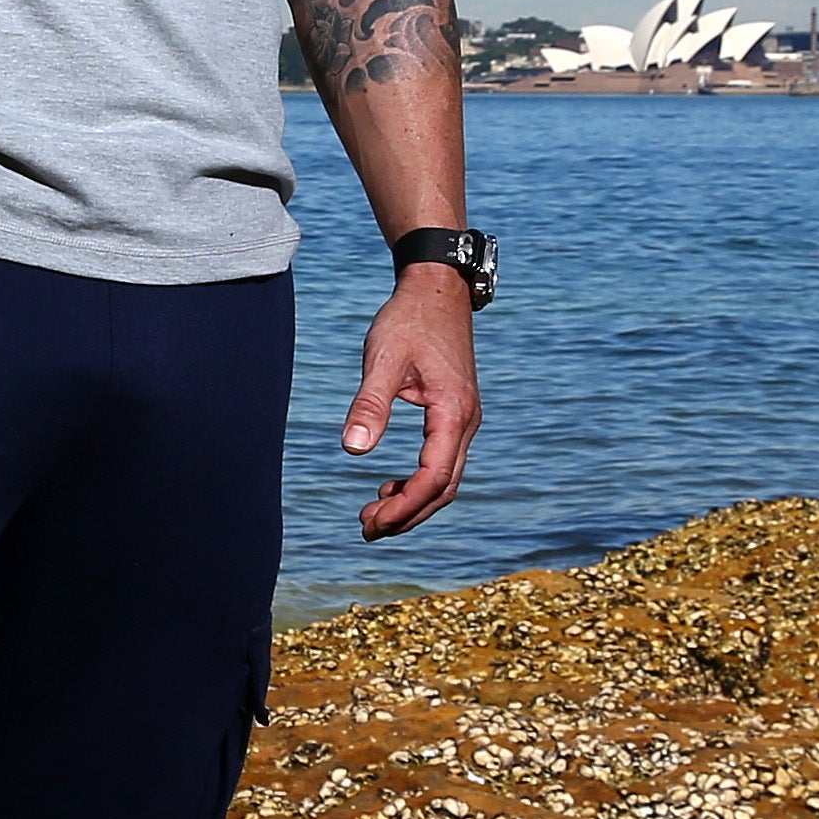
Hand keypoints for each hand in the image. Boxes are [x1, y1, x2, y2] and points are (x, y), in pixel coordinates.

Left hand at [336, 264, 478, 539]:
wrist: (437, 289)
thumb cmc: (409, 320)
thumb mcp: (383, 359)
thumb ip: (370, 404)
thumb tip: (352, 449)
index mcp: (453, 412)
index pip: (433, 477)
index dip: (404, 507)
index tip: (371, 523)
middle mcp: (466, 421)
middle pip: (443, 488)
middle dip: (407, 515)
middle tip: (366, 529)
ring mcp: (465, 419)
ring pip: (446, 479)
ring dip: (412, 503)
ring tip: (372, 514)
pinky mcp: (456, 414)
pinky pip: (443, 462)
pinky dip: (418, 483)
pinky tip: (388, 487)